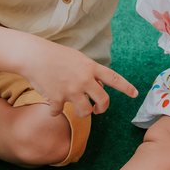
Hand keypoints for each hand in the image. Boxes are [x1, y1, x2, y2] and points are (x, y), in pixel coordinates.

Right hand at [22, 40, 137, 117]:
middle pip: (104, 101)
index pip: (115, 79)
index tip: (135, 94)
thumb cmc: (56, 55)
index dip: (127, 88)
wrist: (34, 56)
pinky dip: (56, 111)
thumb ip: (91, 71)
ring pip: (85, 112)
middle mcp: (84, 80)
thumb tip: (101, 86)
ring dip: (82, 113)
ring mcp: (71, 90)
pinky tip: (53, 106)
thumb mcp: (79, 59)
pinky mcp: (57, 99)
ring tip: (77, 109)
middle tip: (98, 110)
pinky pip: (60, 112)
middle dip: (102, 108)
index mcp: (91, 68)